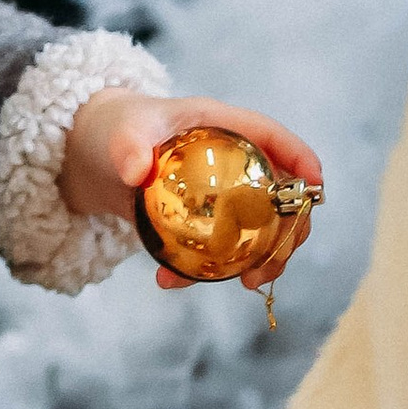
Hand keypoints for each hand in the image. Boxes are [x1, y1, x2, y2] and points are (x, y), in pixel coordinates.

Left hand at [62, 88, 327, 290]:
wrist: (91, 155)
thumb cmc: (115, 130)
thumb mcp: (120, 133)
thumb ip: (128, 146)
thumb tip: (136, 172)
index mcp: (223, 125)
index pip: (272, 136)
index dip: (300, 157)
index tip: (316, 185)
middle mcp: (234, 159)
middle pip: (280, 191)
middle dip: (290, 228)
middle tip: (272, 261)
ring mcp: (223, 192)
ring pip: (261, 226)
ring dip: (262, 257)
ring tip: (243, 283)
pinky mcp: (205, 220)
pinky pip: (222, 246)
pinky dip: (206, 270)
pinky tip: (170, 282)